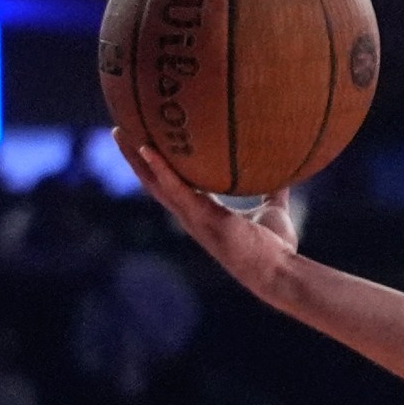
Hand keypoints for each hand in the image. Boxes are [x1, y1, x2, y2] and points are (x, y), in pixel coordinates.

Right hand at [115, 131, 300, 295]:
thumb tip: (282, 171)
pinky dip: (161, 169)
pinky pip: (175, 189)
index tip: (146, 145)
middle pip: (154, 183)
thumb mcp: (274, 212)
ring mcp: (193, 219)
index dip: (156, 168)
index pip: (171, 188)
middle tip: (121, 131)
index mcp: (202, 214)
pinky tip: (148, 148)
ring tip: (121, 132)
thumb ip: (274, 193)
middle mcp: (191, 217)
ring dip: (136, 159)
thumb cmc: (276, 249)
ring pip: (155, 184)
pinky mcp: (202, 219)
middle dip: (135, 159)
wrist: (280, 272)